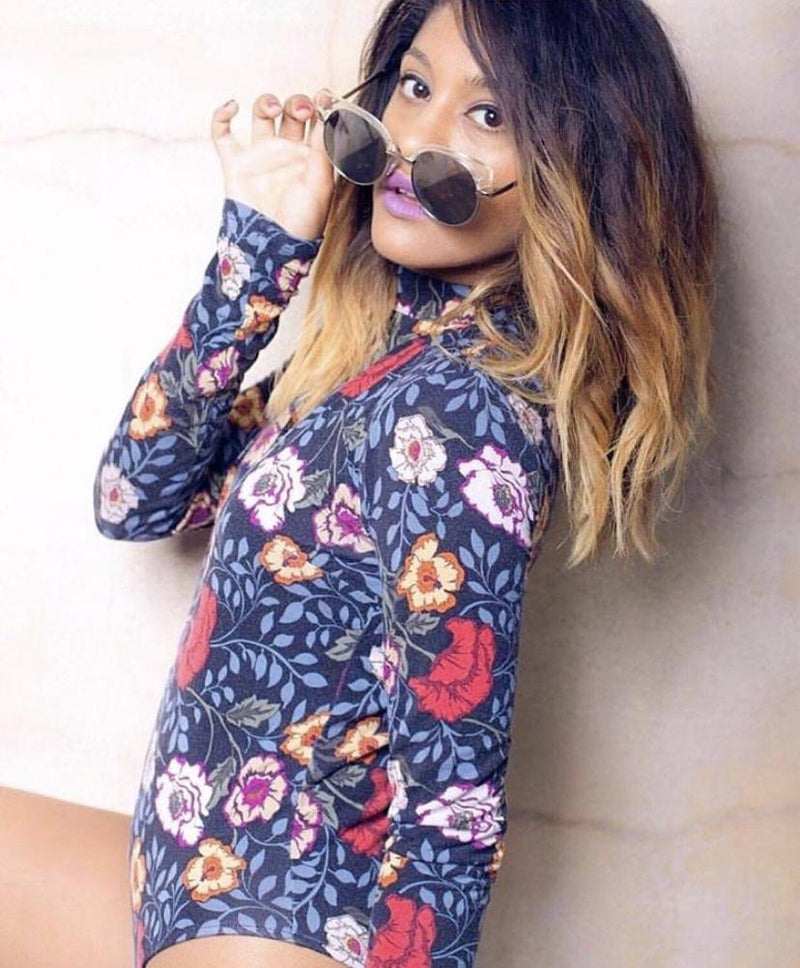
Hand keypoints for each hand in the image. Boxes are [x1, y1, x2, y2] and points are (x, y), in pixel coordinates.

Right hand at [211, 91, 334, 241]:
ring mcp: (260, 155)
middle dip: (296, 103)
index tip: (324, 97)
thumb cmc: (302, 223)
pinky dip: (222, 115)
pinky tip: (232, 108)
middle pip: (290, 113)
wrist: (272, 245)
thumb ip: (324, 150)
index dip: (321, 105)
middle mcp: (286, 152)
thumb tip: (331, 116)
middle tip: (303, 111)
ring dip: (266, 102)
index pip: (317, 122)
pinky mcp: (235, 163)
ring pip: (261, 115)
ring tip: (274, 109)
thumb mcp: (321, 185)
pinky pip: (222, 133)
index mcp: (311, 157)